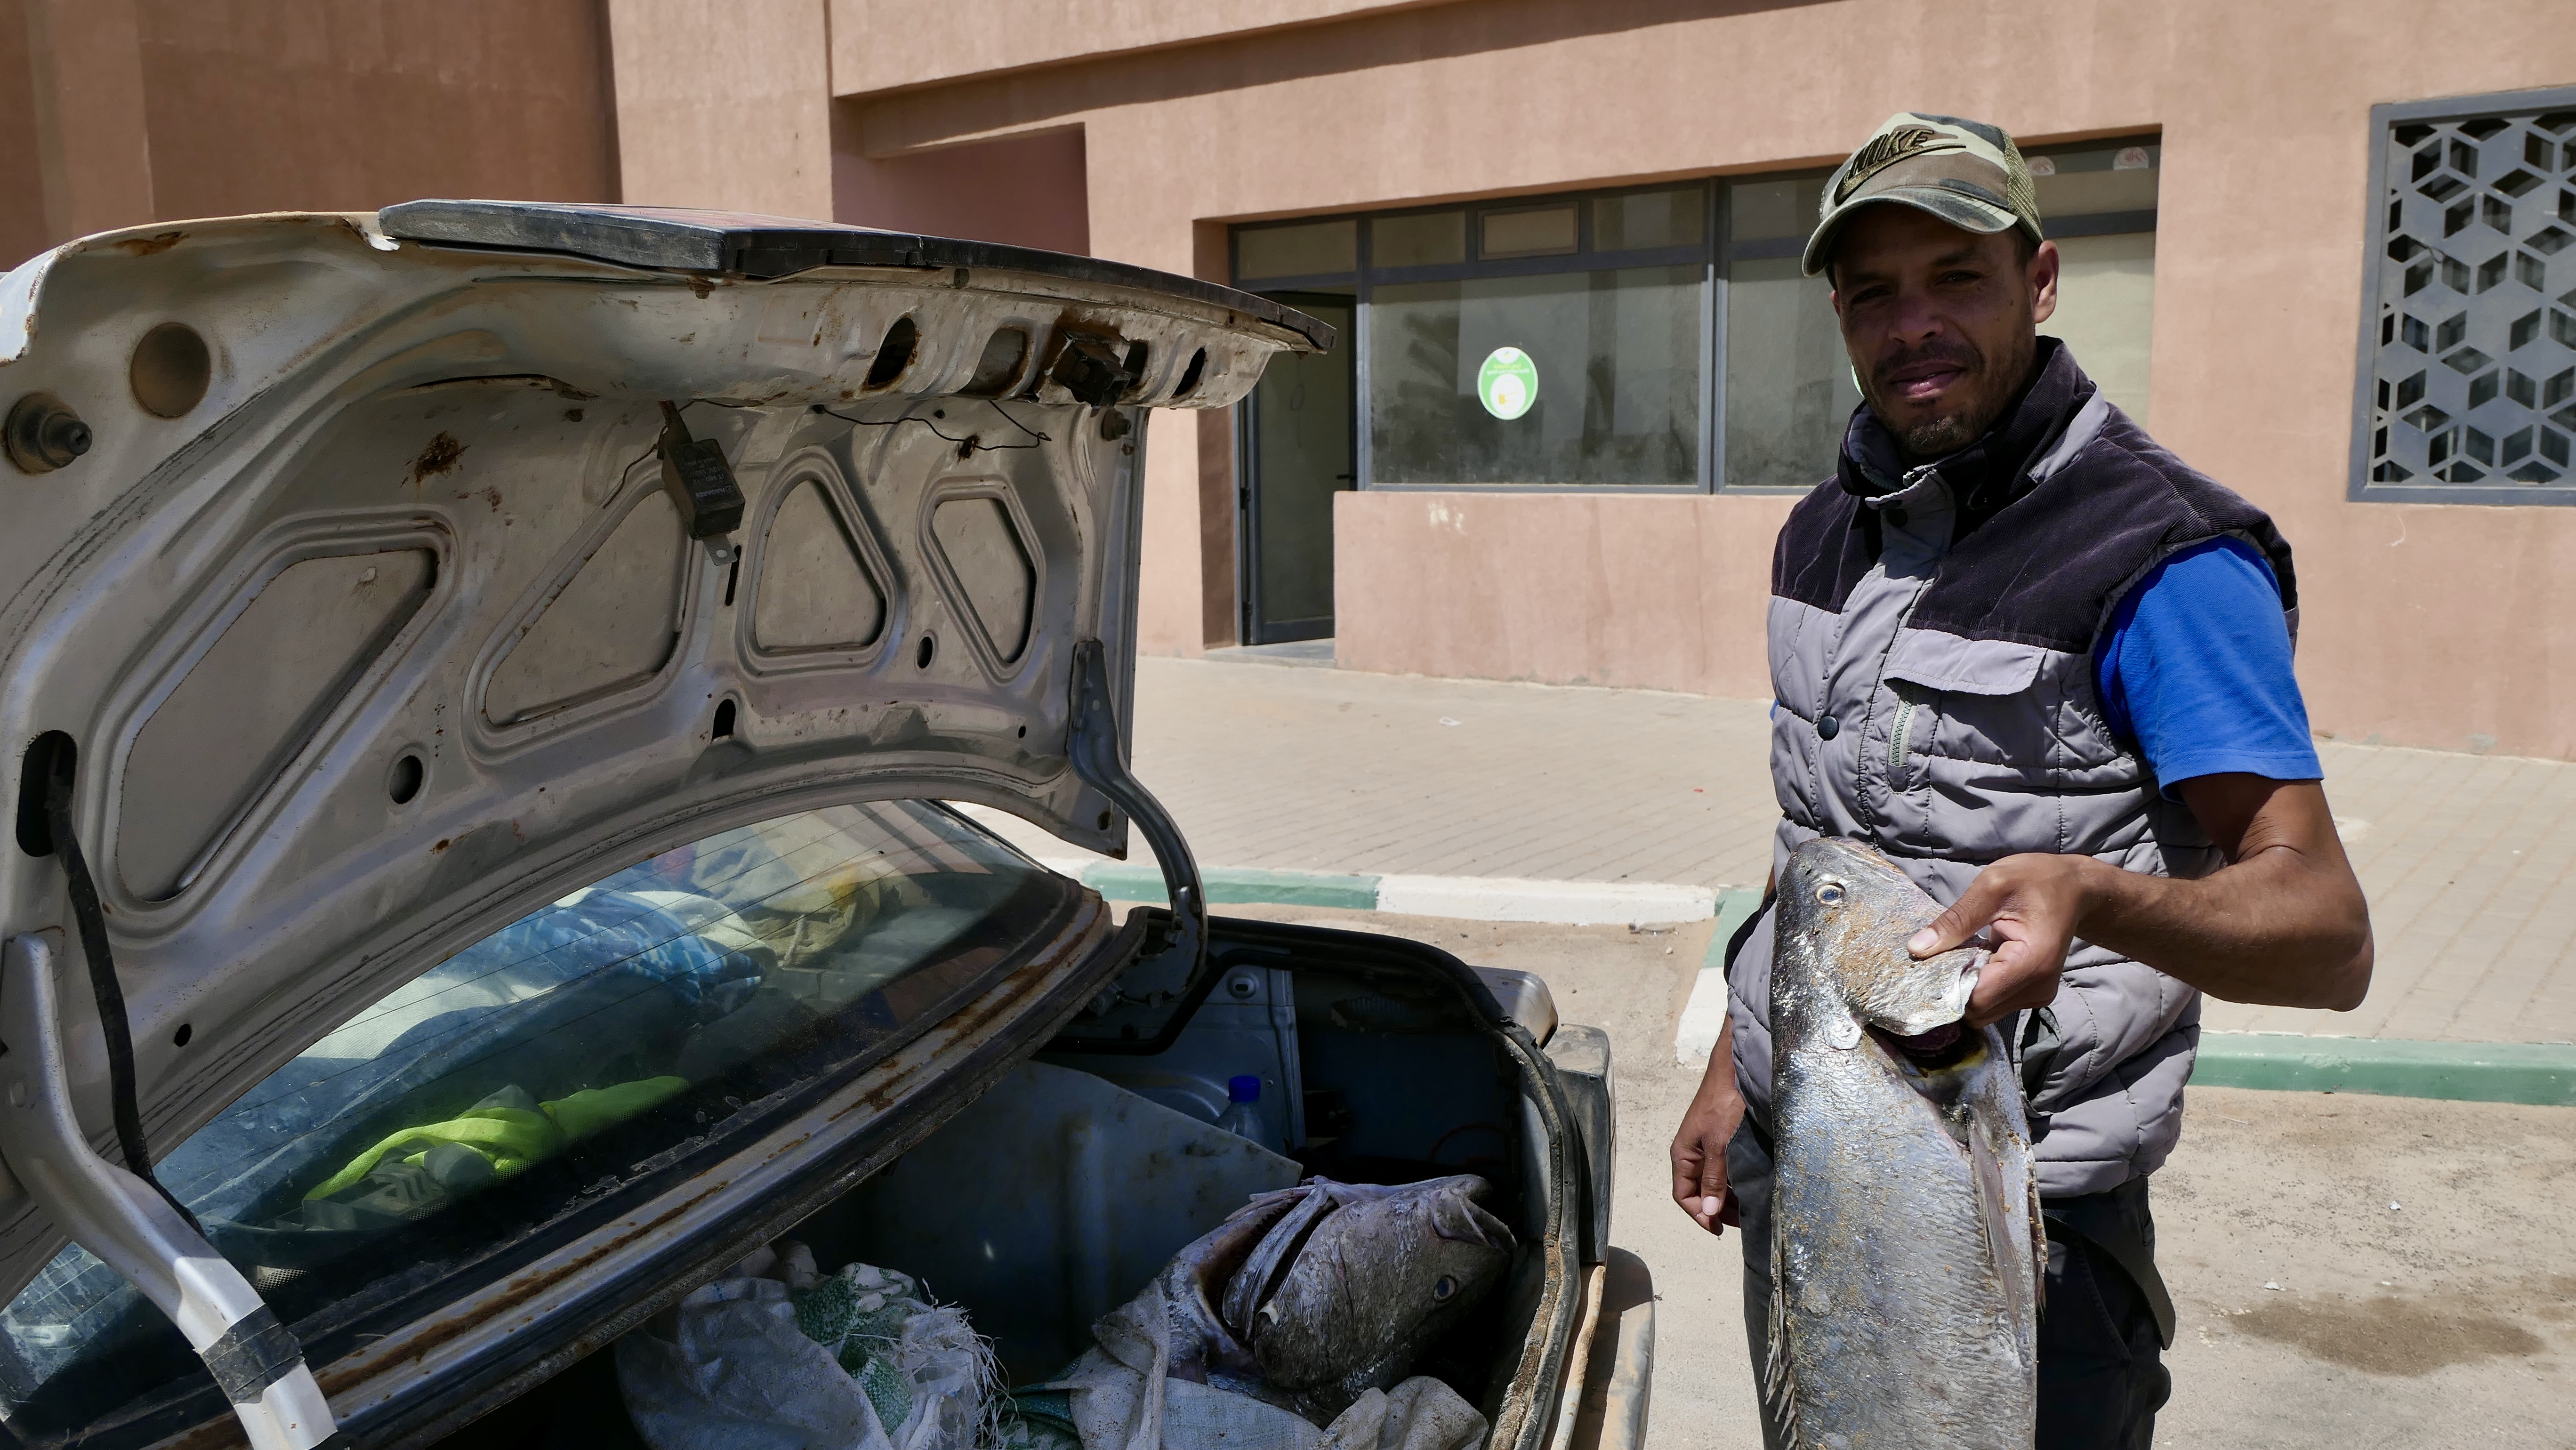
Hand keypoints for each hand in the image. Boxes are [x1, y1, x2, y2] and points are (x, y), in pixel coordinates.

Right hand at [1670, 1048, 1745, 1235]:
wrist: (1735, 1073)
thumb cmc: (1723, 1105)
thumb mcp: (1719, 1144)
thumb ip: (1714, 1178)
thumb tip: (1709, 1211)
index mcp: (1683, 1155)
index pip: (1683, 1195)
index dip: (1699, 1214)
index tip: (1720, 1229)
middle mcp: (1693, 1155)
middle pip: (1699, 1192)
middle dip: (1716, 1210)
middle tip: (1741, 1223)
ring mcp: (1708, 1149)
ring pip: (1714, 1184)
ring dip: (1728, 1199)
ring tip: (1748, 1211)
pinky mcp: (1723, 1144)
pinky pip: (1725, 1172)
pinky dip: (1735, 1185)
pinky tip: (1750, 1191)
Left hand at [1907, 853, 2102, 1027]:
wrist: (2075, 888)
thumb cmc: (2037, 880)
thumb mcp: (1992, 886)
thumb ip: (1956, 920)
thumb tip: (1916, 949)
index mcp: (2031, 963)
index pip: (1977, 999)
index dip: (1946, 988)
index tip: (1925, 967)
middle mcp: (2038, 988)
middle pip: (1978, 1011)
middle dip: (1952, 989)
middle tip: (1938, 957)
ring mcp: (2037, 995)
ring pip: (1983, 1011)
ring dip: (1964, 988)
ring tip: (1959, 954)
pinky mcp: (2032, 994)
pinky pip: (1993, 1001)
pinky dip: (1977, 985)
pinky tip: (1974, 959)